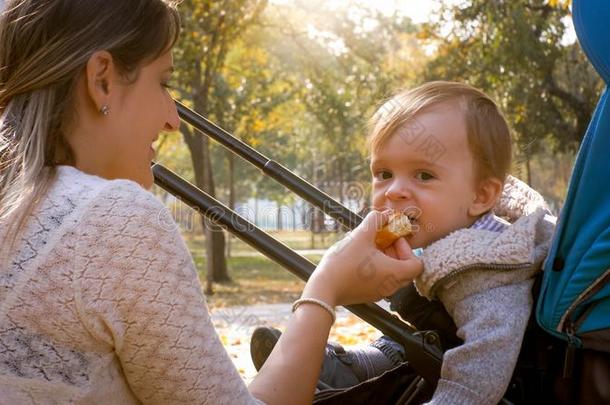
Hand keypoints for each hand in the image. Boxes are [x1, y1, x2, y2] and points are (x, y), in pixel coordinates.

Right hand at [302, 210, 422, 306]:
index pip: (417, 264)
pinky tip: (359, 258)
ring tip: (368, 247)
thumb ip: (375, 220)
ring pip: (392, 274)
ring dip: (385, 259)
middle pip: (405, 269)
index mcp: (395, 274)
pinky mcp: (368, 295)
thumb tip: (383, 214)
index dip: (408, 249)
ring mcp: (379, 293)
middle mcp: (391, 287)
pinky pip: (380, 280)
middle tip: (381, 240)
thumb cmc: (344, 263)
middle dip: (395, 252)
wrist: (323, 289)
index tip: (393, 240)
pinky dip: (376, 268)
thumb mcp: (360, 236)